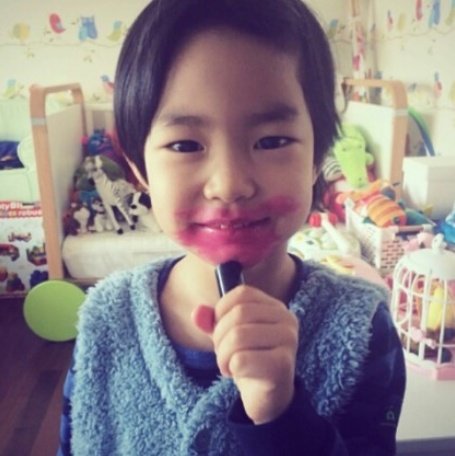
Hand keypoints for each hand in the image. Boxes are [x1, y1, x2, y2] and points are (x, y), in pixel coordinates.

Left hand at [192, 285, 298, 423]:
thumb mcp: (227, 336)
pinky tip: (239, 374)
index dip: (222, 310)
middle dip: (220, 336)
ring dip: (224, 355)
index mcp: (275, 307)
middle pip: (238, 315)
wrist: (267, 397)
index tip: (221, 330)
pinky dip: (232, 368)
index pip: (242, 294)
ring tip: (229, 364)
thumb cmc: (249, 359)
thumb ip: (212, 322)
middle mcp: (286, 320)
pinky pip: (241, 359)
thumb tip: (197, 313)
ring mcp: (288, 341)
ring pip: (238, 336)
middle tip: (223, 353)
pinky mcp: (282, 364)